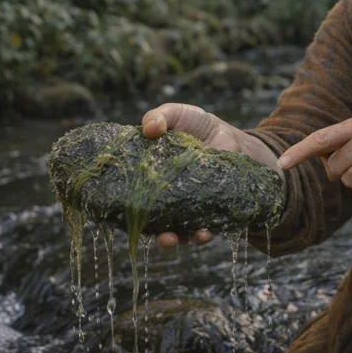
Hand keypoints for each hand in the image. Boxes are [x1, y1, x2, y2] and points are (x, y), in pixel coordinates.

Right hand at [140, 103, 282, 248]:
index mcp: (150, 178)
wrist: (228, 134)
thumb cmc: (195, 125)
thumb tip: (148, 129)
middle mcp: (166, 197)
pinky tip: (204, 232)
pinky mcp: (209, 210)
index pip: (133, 199)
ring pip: (178, 231)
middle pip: (154, 222)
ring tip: (175, 238)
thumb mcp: (175, 114)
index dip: (127, 210)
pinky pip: (204, 228)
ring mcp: (187, 205)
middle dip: (153, 233)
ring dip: (176, 238)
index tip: (123, 215)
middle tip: (157, 235)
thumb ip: (159, 117)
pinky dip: (202, 233)